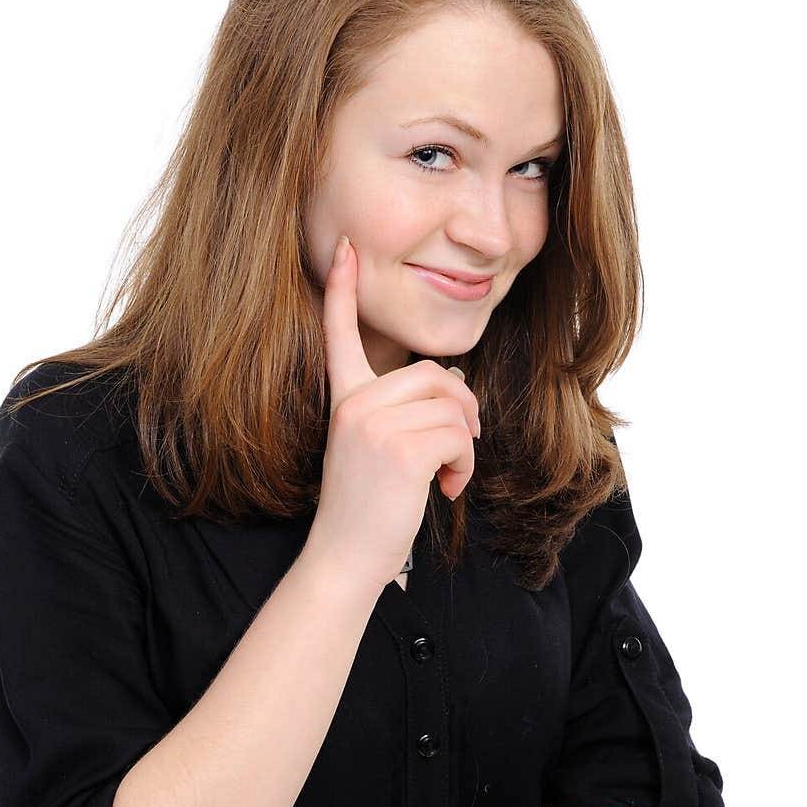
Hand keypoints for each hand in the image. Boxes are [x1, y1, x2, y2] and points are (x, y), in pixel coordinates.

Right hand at [308, 234, 481, 590]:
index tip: (345, 249)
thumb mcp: (376, 449)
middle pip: (435, 373)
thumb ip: (402, 410)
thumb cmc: (366, 509)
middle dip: (463, 408)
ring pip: (453, 407)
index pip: (340, 334)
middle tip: (461, 445)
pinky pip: (459, 435)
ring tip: (448, 476)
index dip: (342, 291)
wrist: (344, 557)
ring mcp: (374, 423)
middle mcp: (355, 404)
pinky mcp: (400, 447)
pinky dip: (465, 464)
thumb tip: (452, 378)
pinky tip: (446, 489)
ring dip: (466, 446)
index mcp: (344, 399)